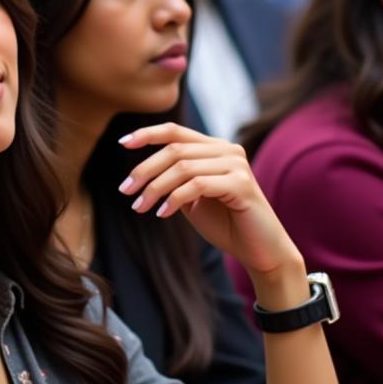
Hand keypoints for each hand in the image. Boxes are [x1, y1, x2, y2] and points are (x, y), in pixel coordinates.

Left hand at [118, 123, 300, 278]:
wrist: (260, 251)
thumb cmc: (225, 225)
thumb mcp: (192, 198)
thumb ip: (174, 180)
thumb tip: (140, 172)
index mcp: (215, 148)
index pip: (176, 131)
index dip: (147, 134)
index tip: (122, 143)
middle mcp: (227, 150)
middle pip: (174, 150)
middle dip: (144, 170)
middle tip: (126, 191)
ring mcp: (237, 165)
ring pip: (182, 167)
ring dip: (155, 188)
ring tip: (140, 208)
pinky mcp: (242, 184)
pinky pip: (197, 185)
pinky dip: (174, 199)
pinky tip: (162, 214)